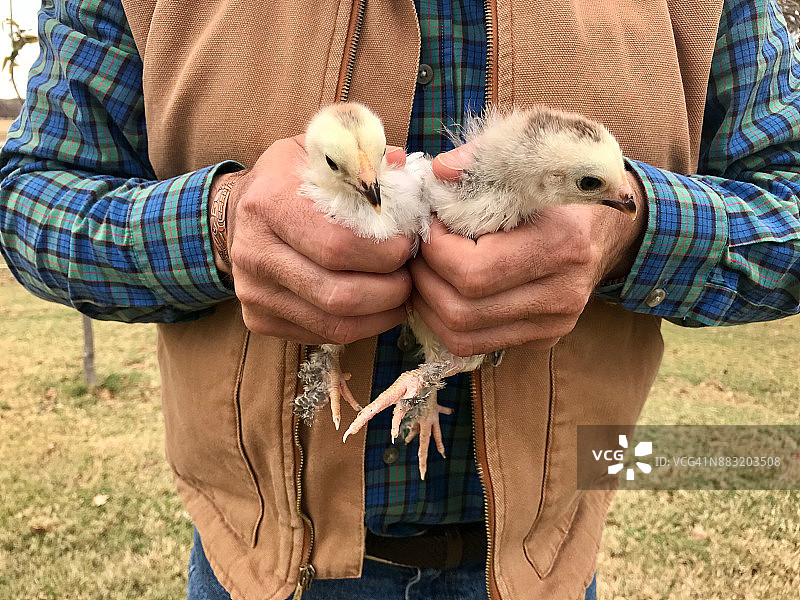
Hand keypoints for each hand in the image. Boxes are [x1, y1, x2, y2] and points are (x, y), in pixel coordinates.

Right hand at [209, 136, 412, 343]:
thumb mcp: (326, 152)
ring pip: (333, 324)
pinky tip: (375, 306)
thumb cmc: (296, 178)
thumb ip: (367, 159)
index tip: (408, 244)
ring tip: (402, 294)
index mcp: (271, 202)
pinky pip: (321, 335)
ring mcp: (252, 291)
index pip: (338, 245)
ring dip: (380, 315)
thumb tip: (405, 171)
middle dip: (390, 290)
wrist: (242, 209)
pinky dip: (359, 327)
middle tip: (411, 275)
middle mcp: (254, 251)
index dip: (385, 252)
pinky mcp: (257, 319)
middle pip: (337, 294)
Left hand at [409, 145, 646, 356]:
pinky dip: (446, 320)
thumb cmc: (564, 188)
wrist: (608, 227)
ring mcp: (554, 323)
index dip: (435, 251)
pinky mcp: (542, 339)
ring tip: (423, 271)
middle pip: (462, 310)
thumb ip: (481, 161)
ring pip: (462, 336)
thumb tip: (438, 174)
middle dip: (423, 280)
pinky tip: (442, 290)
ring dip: (428, 305)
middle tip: (415, 252)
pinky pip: (475, 344)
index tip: (428, 225)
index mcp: (561, 245)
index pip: (474, 271)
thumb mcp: (532, 160)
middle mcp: (562, 294)